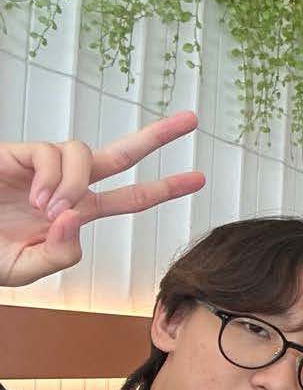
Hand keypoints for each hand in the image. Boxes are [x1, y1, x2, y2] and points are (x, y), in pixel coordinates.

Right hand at [0, 111, 204, 286]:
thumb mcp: (28, 268)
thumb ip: (60, 255)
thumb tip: (77, 220)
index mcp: (76, 213)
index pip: (129, 198)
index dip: (164, 189)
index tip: (198, 179)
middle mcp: (66, 185)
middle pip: (120, 155)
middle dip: (156, 137)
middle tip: (191, 120)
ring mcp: (43, 168)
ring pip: (85, 154)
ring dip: (77, 183)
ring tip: (49, 210)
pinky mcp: (18, 153)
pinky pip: (52, 153)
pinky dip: (53, 177)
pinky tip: (38, 198)